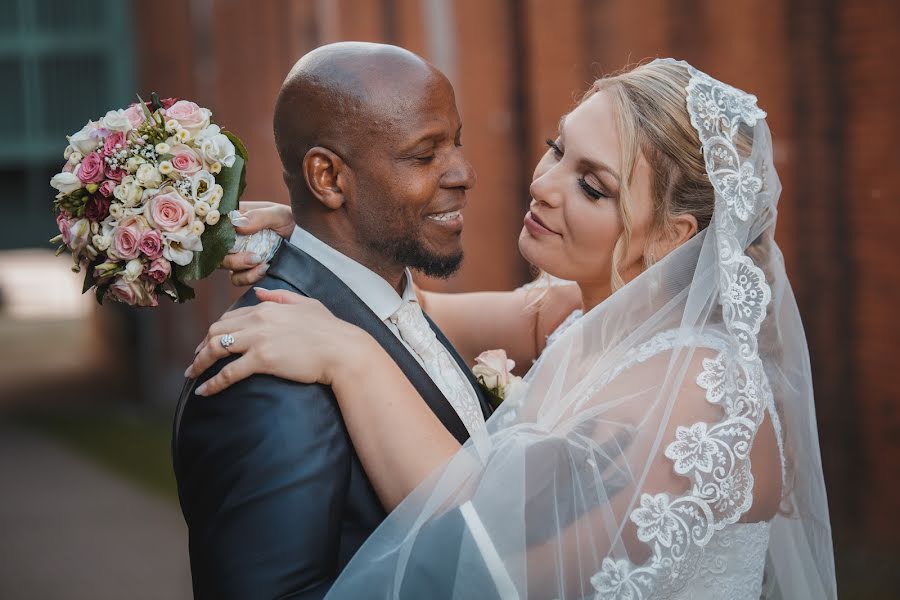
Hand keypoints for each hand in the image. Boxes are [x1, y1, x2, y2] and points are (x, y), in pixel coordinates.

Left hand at [187, 288, 371, 394]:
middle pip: (217, 330)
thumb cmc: (330, 330)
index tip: (209, 342)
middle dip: (201, 346)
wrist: (342, 350)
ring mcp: (258, 339)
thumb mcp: (306, 304)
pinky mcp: (262, 360)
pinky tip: (204, 391)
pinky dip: (212, 383)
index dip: (216, 330)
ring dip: (200, 362)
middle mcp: (258, 320)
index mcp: (267, 306)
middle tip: (195, 361)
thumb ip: (280, 296)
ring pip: (216, 348)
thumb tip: (260, 291)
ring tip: (192, 375)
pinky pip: (228, 372)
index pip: (231, 317)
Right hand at [221, 201, 294, 285]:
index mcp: (238, 217)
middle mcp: (234, 236)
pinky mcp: (247, 270)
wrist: (309, 242)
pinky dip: (248, 277)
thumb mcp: (278, 214)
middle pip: (217, 248)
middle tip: (254, 257)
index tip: (231, 237)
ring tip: (261, 263)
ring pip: (224, 265)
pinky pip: (237, 278)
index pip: (216, 224)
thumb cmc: (293, 221)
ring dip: (240, 267)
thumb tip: (237, 225)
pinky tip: (265, 270)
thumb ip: (259, 216)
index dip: (217, 232)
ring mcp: (239, 254)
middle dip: (231, 256)